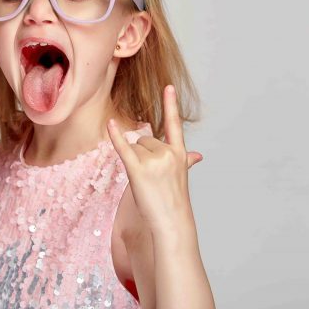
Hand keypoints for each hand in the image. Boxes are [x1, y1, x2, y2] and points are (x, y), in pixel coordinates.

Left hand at [107, 84, 202, 232]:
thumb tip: (198, 155)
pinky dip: (116, 137)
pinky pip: (124, 148)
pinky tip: (110, 124)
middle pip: (144, 140)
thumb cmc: (174, 200)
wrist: (172, 222)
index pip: (174, 124)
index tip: (168, 86)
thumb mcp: (181, 176)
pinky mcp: (138, 170)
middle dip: (142, 156)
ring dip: (134, 163)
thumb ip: (186, 160)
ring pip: (134, 148)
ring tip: (146, 183)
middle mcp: (168, 153)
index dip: (170, 105)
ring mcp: (154, 161)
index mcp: (179, 153)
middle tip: (151, 180)